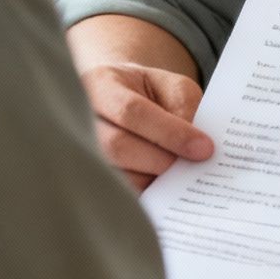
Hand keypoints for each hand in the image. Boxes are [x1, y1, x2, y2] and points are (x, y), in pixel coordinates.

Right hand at [77, 61, 211, 190]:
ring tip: (177, 181)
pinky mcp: (85, 177)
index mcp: (101, 84)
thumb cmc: (148, 93)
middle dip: (160, 161)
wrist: (119, 102)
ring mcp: (75, 150)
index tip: (203, 149)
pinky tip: (160, 192)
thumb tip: (194, 146)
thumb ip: (184, 106)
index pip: (132, 111)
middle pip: (117, 146)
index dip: (169, 133)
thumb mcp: (171, 86)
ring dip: (149, 181)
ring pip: (112, 175)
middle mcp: (80, 117)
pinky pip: (111, 193)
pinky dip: (140, 194)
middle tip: (191, 170)